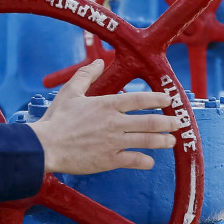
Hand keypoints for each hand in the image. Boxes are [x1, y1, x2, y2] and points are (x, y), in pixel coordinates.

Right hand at [29, 60, 180, 173]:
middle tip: (178, 123)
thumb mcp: (70, 92)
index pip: (139, 98)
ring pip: (147, 141)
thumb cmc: (56, 119)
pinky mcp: (109, 160)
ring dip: (163, 141)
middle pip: (150, 121)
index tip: (168, 99)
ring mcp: (114, 142)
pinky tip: (150, 161)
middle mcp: (115, 122)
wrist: (45, 147)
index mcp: (107, 104)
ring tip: (172, 141)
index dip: (157, 98)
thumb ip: (85, 76)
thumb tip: (98, 63)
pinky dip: (145, 161)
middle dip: (168, 122)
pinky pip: (134, 160)